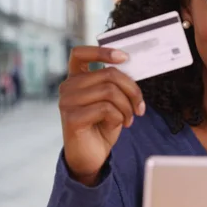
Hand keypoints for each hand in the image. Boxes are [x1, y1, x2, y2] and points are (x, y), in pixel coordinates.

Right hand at [58, 46, 144, 185]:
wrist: (92, 155)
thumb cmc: (103, 125)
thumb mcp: (112, 100)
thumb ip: (115, 83)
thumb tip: (130, 66)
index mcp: (76, 78)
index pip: (80, 53)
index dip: (102, 51)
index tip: (125, 57)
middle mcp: (68, 87)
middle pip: (109, 74)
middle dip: (132, 90)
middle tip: (140, 107)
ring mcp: (67, 102)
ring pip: (110, 91)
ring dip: (128, 106)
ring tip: (130, 118)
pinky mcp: (72, 118)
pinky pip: (106, 109)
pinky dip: (120, 117)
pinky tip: (120, 124)